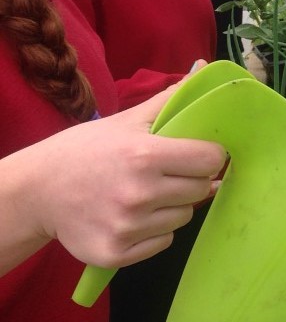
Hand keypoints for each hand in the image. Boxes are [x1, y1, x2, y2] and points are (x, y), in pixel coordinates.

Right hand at [24, 88, 226, 268]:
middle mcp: (139, 194)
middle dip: (190, 180)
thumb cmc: (87, 151)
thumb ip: (170, 98)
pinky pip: (163, 243)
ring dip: (172, 207)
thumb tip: (204, 68)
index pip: (210, 160)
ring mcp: (128, 227)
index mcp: (144, 155)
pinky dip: (154, 233)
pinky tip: (132, 217)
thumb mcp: (127, 120)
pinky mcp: (117, 253)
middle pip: (201, 190)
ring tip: (145, 195)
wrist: (38, 190)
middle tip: (166, 174)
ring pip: (183, 218)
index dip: (209, 156)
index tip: (198, 154)